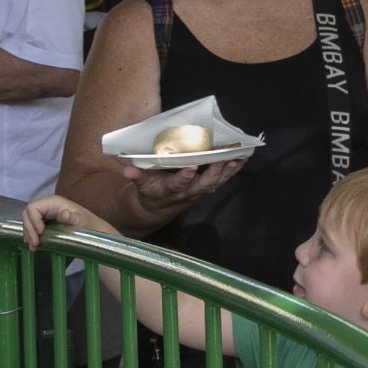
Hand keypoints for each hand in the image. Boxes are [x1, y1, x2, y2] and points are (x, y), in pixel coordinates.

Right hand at [22, 194, 107, 247]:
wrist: (89, 227)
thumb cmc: (85, 223)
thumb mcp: (80, 221)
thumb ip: (72, 218)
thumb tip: (64, 214)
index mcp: (53, 201)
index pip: (33, 207)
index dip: (33, 220)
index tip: (40, 233)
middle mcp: (45, 204)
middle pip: (27, 213)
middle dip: (29, 229)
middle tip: (35, 243)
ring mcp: (42, 211)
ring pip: (27, 220)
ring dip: (28, 234)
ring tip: (34, 247)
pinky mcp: (42, 219)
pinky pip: (31, 225)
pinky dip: (30, 235)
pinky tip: (34, 245)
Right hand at [124, 155, 247, 213]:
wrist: (158, 209)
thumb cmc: (150, 191)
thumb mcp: (141, 185)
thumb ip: (136, 176)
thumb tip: (125, 169)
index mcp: (170, 190)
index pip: (178, 184)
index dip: (185, 177)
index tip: (191, 167)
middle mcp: (187, 192)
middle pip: (203, 184)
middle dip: (213, 173)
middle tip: (222, 159)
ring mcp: (198, 190)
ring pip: (215, 182)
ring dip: (227, 172)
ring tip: (237, 158)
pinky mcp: (206, 187)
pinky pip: (221, 179)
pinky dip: (231, 171)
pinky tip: (241, 160)